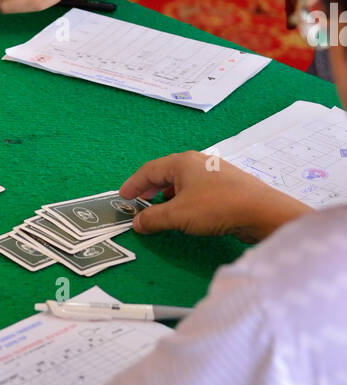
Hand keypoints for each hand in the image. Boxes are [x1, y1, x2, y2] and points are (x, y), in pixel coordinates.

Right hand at [120, 150, 309, 243]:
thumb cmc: (216, 207)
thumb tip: (137, 222)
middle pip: (166, 171)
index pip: (149, 170)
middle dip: (150, 186)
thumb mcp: (178, 215)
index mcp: (182, 162)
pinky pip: (197, 187)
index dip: (133, 184)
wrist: (261, 211)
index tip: (122, 196)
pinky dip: (184, 196)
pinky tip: (187, 209)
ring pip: (183, 180)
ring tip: (161, 205)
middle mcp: (198, 162)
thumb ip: (153, 218)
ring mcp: (214, 172)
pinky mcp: (227, 184)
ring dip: (167, 192)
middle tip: (138, 200)